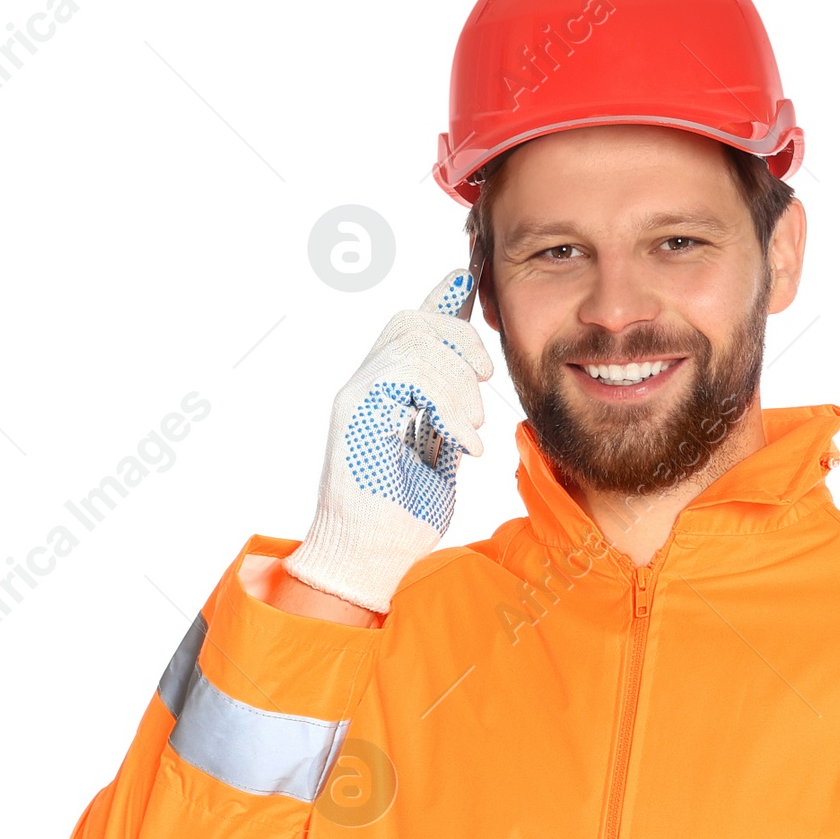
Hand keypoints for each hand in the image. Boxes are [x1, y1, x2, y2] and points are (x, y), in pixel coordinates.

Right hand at [283, 267, 491, 612]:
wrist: (371, 558)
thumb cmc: (403, 517)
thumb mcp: (440, 456)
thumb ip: (451, 414)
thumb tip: (474, 382)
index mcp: (386, 391)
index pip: (413, 327)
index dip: (444, 298)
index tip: (473, 279)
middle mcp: (365, 386)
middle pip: (410, 321)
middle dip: (460, 338)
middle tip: (485, 379)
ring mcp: (356, 397)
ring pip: (412, 344)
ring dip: (458, 381)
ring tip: (472, 428)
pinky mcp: (354, 414)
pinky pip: (404, 376)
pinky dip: (446, 405)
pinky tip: (463, 443)